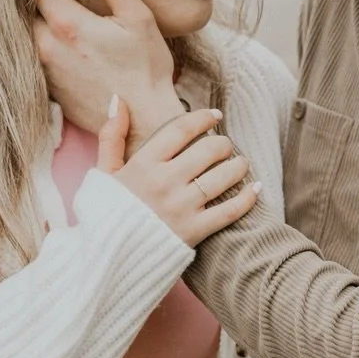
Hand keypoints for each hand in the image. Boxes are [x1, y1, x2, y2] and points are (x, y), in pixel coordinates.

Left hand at [35, 0, 180, 149]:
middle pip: (19, 10)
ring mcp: (44, 71)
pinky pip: (30, 58)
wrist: (144, 124)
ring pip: (21, 36)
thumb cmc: (147, 70)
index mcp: (68, 24)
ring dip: (24, 18)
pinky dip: (32, 43)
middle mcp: (47, 47)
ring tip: (29, 1)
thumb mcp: (138, 18)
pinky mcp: (47, 89)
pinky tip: (44, 36)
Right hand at [96, 96, 258, 247]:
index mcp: (143, 165)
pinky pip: (229, 210)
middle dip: (223, 144)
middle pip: (208, 150)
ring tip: (241, 163)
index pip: (180, 129)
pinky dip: (247, 198)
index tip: (215, 116)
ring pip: (223, 176)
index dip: (202, 118)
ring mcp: (181, 207)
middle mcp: (164, 182)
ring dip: (238, 166)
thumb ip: (111, 136)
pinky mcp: (194, 231)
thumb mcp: (102, 172)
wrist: (105, 258)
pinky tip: (256, 189)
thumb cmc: (105, 213)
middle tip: (226, 146)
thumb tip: (119, 99)